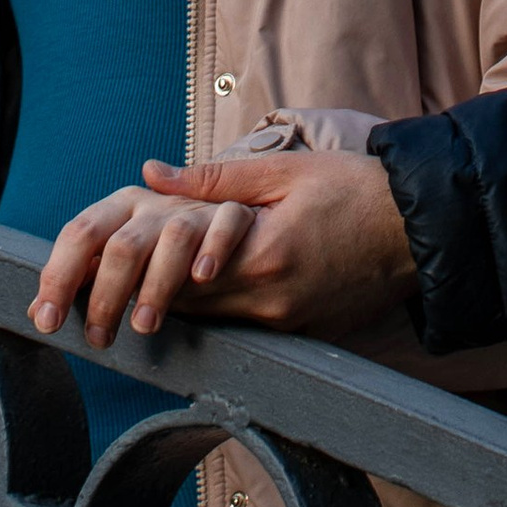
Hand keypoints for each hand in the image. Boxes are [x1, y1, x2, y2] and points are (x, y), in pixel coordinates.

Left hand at [30, 149, 414, 345]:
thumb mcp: (281, 173)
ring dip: (170, 315)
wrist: (420, 229)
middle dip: (137, 305)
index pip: (177, 275)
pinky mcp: (301, 333)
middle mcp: (269, 300)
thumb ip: (211, 179)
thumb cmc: (354, 189)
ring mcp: (287, 324)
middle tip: (87, 313)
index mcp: (260, 255)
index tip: (93, 282)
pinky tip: (189, 309)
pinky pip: (243, 329)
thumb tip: (149, 175)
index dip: (131, 279)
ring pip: (211, 323)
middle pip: (186, 309)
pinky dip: (213, 316)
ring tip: (119, 315)